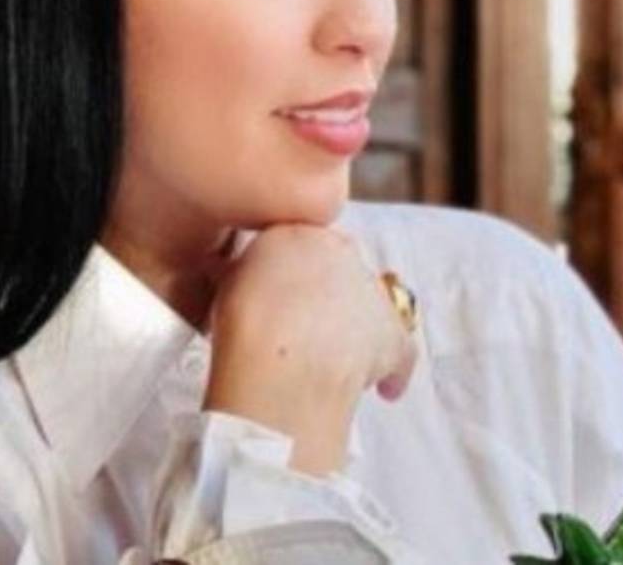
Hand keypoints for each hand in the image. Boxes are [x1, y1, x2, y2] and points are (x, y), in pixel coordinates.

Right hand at [202, 223, 417, 475]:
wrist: (280, 360)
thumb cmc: (245, 322)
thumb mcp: (226, 282)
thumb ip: (236, 269)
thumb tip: (222, 268)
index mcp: (300, 232)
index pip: (301, 243)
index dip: (290, 273)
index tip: (278, 296)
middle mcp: (342, 252)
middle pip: (338, 270)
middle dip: (325, 295)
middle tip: (300, 328)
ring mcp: (372, 292)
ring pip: (369, 306)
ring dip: (356, 329)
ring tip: (329, 362)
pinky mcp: (392, 334)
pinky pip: (400, 350)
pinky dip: (394, 370)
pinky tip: (385, 391)